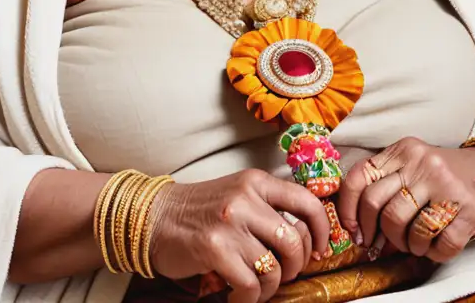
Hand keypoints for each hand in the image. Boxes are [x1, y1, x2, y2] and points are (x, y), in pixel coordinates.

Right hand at [148, 169, 331, 302]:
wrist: (152, 218)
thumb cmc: (199, 211)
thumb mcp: (238, 196)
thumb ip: (268, 208)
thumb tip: (306, 237)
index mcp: (256, 182)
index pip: (307, 202)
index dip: (322, 229)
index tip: (320, 249)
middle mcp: (246, 199)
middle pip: (294, 241)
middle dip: (295, 266)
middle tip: (284, 274)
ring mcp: (230, 224)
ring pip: (273, 267)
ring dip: (269, 287)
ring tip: (257, 289)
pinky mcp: (214, 249)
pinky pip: (249, 284)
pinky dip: (249, 298)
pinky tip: (239, 296)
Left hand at [335, 137, 474, 262]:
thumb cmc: (449, 179)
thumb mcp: (416, 167)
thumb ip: (387, 184)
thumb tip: (357, 227)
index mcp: (406, 149)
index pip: (360, 178)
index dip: (349, 210)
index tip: (354, 231)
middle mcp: (425, 163)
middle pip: (380, 207)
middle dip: (379, 233)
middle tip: (387, 243)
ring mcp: (448, 186)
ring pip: (406, 229)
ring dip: (409, 246)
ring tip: (419, 242)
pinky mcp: (470, 210)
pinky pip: (439, 244)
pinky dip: (435, 253)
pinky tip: (439, 245)